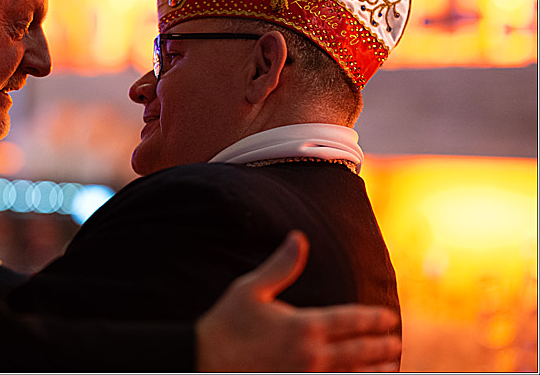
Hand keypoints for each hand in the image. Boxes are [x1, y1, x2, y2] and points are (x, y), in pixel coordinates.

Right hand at [195, 231, 400, 371]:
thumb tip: (299, 238)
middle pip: (358, 351)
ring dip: (374, 370)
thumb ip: (281, 266)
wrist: (204, 361)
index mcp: (303, 326)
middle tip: (395, 341)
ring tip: (389, 366)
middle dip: (380, 346)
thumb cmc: (226, 324)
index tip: (389, 318)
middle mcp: (312, 354)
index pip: (350, 321)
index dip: (373, 319)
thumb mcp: (251, 290)